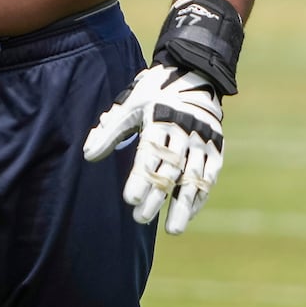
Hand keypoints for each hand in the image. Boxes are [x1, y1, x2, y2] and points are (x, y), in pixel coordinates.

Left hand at [83, 64, 222, 234]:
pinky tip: (187, 214)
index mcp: (160, 119)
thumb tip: (88, 155)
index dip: (140, 178)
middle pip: (170, 170)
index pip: (149, 154)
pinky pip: (209, 177)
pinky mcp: (217, 147)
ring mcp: (203, 141)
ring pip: (194, 178)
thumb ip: (109, 132)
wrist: (193, 76)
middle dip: (155, 196)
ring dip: (182, 205)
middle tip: (140, 218)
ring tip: (172, 230)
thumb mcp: (129, 106)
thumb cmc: (152, 95)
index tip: (129, 199)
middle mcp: (185, 131)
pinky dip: (199, 197)